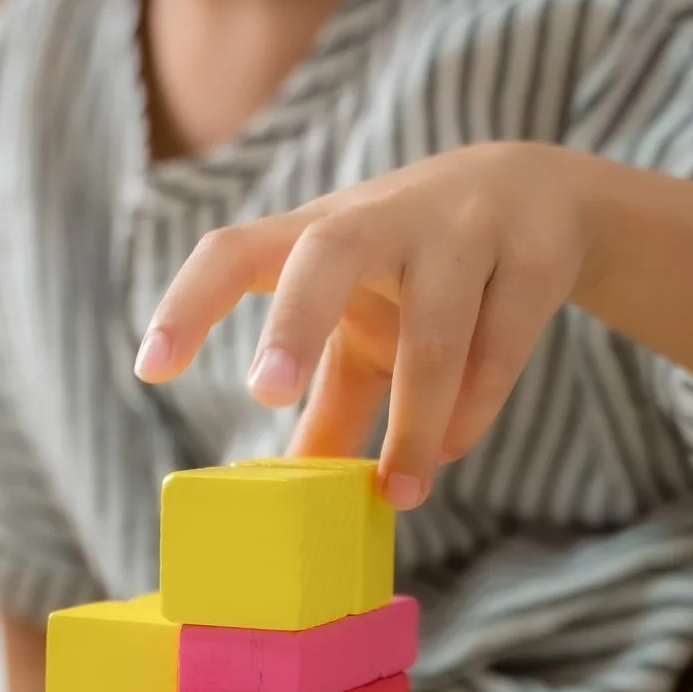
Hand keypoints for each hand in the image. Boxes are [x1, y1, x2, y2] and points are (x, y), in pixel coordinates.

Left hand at [134, 142, 603, 509]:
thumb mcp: (365, 325)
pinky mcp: (533, 253)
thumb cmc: (417, 270)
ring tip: (400, 492)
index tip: (150, 370)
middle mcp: (381, 216)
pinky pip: (498, 347)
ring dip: (414, 420)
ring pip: (433, 330)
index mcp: (318, 232)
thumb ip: (330, 403)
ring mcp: (462, 226)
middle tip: (266, 393)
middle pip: (328, 255)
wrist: (543, 196)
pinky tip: (450, 447)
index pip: (235, 250)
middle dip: (296, 322)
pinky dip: (473, 408)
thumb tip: (291, 495)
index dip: (189, 304)